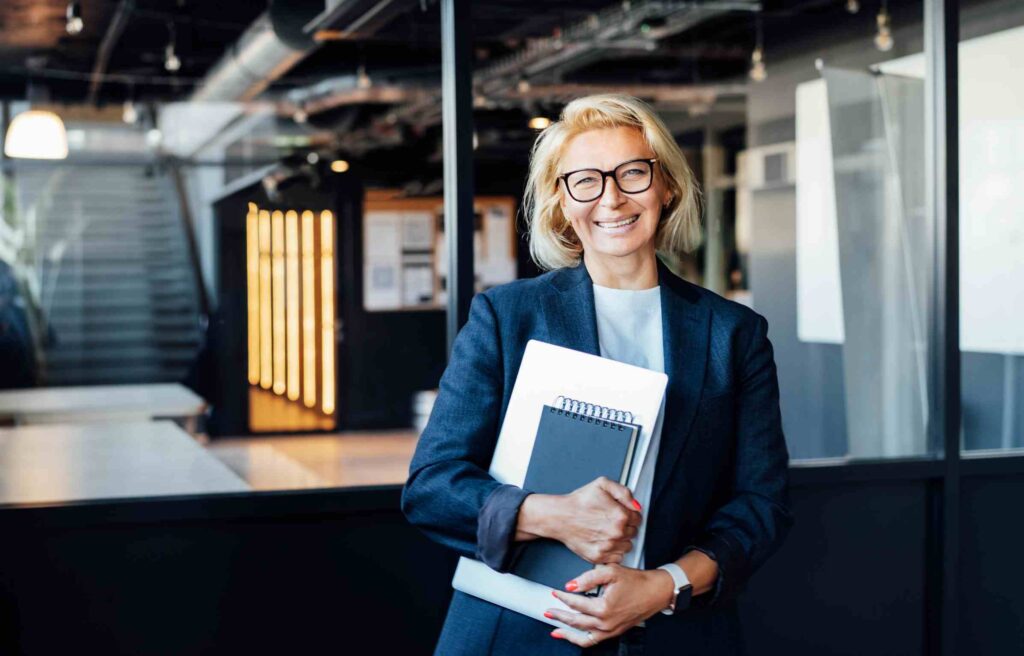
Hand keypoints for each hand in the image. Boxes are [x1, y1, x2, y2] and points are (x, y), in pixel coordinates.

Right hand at [517, 477, 641, 564]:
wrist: (560, 516)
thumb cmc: (579, 502)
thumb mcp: (602, 484)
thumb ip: (624, 492)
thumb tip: (636, 505)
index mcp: (620, 516)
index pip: (638, 519)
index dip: (630, 515)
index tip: (621, 513)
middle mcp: (616, 533)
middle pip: (634, 533)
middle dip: (626, 527)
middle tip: (610, 520)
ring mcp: (608, 547)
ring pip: (627, 546)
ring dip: (620, 540)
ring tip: (606, 530)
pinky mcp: (599, 557)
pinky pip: (616, 557)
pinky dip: (612, 551)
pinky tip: (603, 540)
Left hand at [545, 564, 674, 646]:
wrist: (656, 591)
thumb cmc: (637, 582)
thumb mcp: (611, 571)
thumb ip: (588, 578)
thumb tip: (571, 585)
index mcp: (604, 608)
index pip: (576, 603)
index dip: (563, 597)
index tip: (555, 593)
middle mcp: (606, 622)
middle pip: (575, 621)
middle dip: (559, 616)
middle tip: (548, 611)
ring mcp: (610, 630)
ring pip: (582, 635)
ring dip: (567, 632)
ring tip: (555, 628)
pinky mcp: (614, 632)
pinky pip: (593, 641)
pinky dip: (580, 640)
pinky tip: (573, 636)